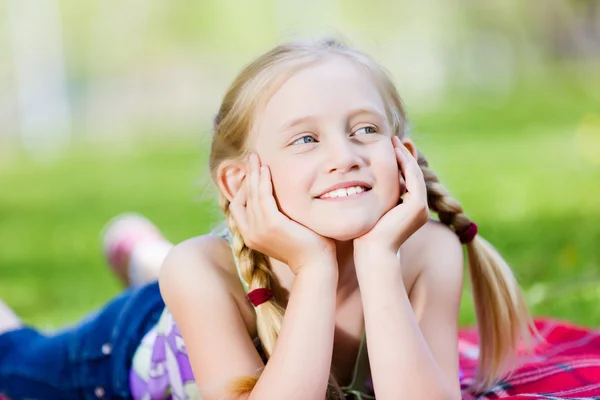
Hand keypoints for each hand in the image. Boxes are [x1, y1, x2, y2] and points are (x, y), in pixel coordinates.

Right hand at [229, 153, 336, 274]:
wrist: (315, 264)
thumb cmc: (305, 247)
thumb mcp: (283, 231)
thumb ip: (273, 217)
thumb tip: (275, 199)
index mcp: (250, 236)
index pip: (237, 207)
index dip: (242, 188)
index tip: (251, 173)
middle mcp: (250, 234)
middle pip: (241, 197)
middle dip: (246, 175)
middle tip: (251, 157)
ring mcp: (259, 229)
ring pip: (251, 194)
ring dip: (253, 174)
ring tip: (256, 158)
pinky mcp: (272, 224)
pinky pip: (263, 196)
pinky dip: (263, 181)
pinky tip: (266, 169)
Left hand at [353, 136, 428, 257]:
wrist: (373, 253)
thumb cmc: (366, 237)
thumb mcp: (373, 212)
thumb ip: (376, 199)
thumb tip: (363, 186)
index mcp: (411, 210)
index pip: (408, 180)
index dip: (401, 162)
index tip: (391, 147)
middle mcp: (420, 208)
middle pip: (414, 174)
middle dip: (404, 155)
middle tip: (394, 139)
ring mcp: (421, 208)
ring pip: (414, 173)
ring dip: (405, 155)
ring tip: (394, 141)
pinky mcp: (417, 206)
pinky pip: (413, 178)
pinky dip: (405, 163)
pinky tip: (395, 152)